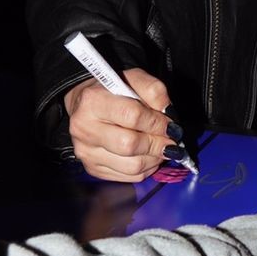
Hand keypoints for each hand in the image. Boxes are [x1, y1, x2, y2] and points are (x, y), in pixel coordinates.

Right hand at [65, 68, 180, 182]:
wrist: (86, 105)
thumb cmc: (113, 91)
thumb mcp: (134, 78)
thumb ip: (154, 91)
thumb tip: (169, 115)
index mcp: (93, 101)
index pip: (132, 116)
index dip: (157, 123)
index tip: (171, 125)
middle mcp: (84, 129)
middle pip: (130, 145)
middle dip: (158, 144)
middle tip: (171, 140)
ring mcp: (86, 152)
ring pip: (132, 166)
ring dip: (155, 159)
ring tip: (161, 147)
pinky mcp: (93, 168)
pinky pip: (129, 177)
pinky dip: (146, 169)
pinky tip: (148, 156)